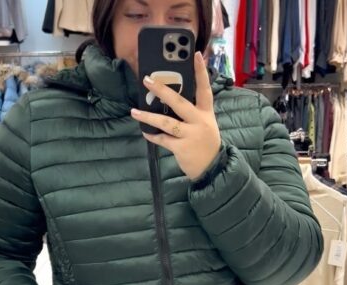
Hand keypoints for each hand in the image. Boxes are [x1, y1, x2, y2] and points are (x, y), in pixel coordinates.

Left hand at [131, 51, 221, 180]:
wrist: (212, 169)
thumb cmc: (205, 144)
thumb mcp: (205, 125)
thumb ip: (192, 114)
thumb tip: (170, 101)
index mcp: (206, 113)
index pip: (205, 88)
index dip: (201, 71)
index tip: (197, 54)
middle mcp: (199, 122)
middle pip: (179, 102)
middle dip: (162, 90)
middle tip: (147, 80)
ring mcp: (191, 135)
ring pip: (166, 122)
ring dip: (148, 117)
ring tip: (134, 112)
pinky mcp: (182, 148)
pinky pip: (163, 139)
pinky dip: (153, 136)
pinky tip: (145, 132)